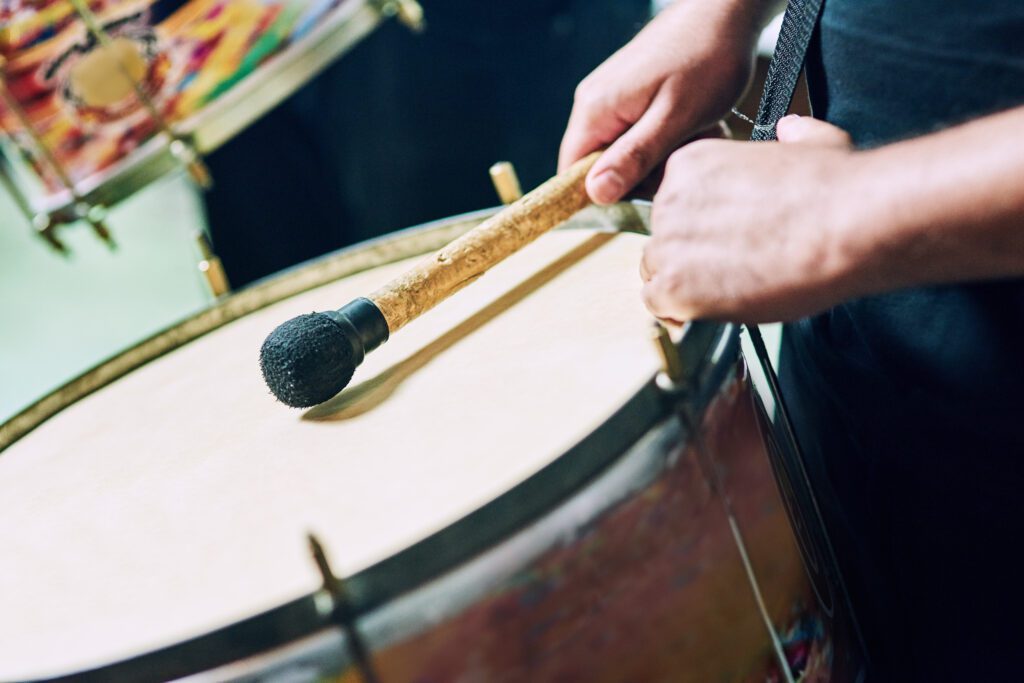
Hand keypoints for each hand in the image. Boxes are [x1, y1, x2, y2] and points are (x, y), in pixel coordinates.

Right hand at [558, 1, 763, 204]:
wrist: (725, 11)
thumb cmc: (706, 58)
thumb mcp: (674, 117)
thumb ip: (634, 157)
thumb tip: (596, 193)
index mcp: (595, 110)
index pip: (573, 175)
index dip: (604, 195)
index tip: (644, 193)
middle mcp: (594, 104)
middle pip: (602, 167)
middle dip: (643, 174)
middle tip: (683, 156)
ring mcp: (611, 98)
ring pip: (625, 152)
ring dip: (660, 156)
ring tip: (693, 134)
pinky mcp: (629, 95)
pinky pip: (638, 134)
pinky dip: (665, 138)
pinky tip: (690, 124)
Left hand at [640, 115, 865, 322]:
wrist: (846, 226)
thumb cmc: (834, 190)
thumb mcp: (813, 142)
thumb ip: (793, 136)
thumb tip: (791, 130)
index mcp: (692, 165)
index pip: (674, 205)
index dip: (698, 230)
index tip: (724, 241)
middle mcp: (670, 200)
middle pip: (662, 238)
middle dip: (690, 257)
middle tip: (728, 269)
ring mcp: (668, 243)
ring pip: (657, 272)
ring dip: (684, 284)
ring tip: (727, 291)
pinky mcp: (675, 286)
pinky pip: (657, 304)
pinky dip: (678, 312)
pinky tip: (706, 310)